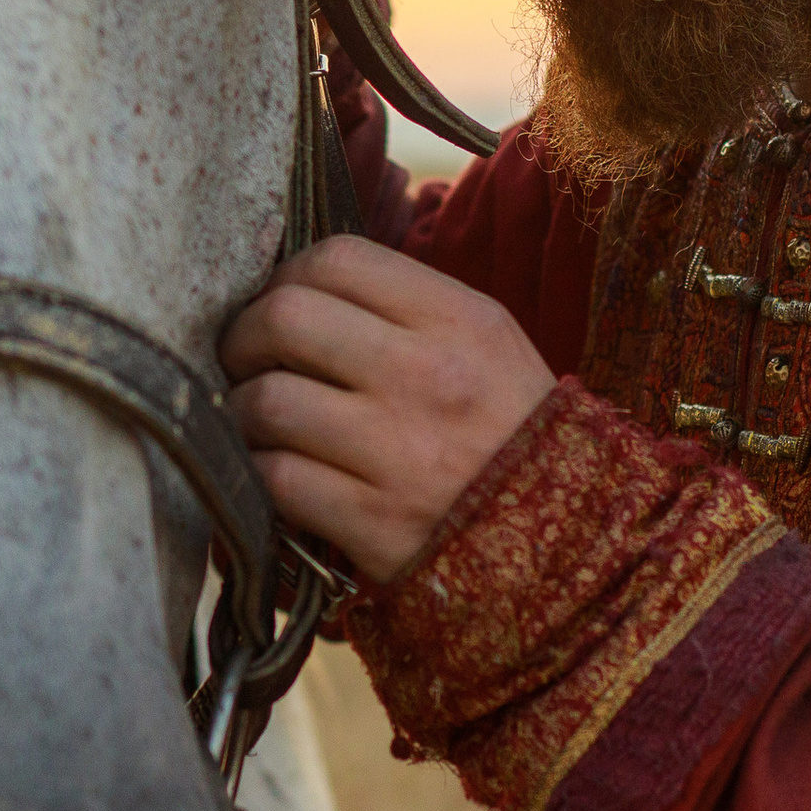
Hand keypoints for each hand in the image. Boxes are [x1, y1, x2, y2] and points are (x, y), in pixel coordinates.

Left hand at [220, 237, 557, 584]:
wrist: (572, 550)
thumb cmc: (513, 438)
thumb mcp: (488, 348)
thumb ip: (407, 309)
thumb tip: (300, 285)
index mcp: (460, 320)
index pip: (338, 259)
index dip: (286, 276)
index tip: (279, 304)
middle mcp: (428, 376)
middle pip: (286, 318)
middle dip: (243, 337)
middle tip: (244, 360)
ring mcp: (399, 452)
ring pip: (267, 401)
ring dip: (238, 410)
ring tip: (251, 420)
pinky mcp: (373, 522)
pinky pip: (276, 478)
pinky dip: (256, 473)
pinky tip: (271, 472)